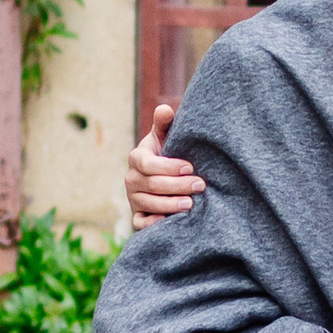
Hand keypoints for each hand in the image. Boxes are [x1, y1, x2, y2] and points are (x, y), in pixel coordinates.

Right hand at [125, 102, 205, 228]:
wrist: (165, 179)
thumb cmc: (168, 153)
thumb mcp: (166, 137)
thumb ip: (165, 124)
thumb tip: (165, 109)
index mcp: (137, 158)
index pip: (146, 163)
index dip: (168, 167)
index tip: (190, 167)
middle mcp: (131, 179)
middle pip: (151, 184)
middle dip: (176, 186)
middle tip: (200, 185)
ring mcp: (133, 199)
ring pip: (148, 204)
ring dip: (170, 205)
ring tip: (191, 204)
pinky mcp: (138, 216)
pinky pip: (140, 223)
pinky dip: (153, 223)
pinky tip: (170, 221)